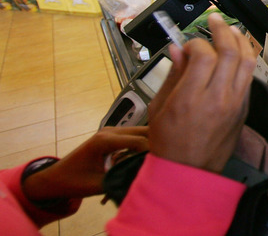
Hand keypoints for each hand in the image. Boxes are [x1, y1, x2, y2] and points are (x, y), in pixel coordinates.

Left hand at [22, 126, 148, 201]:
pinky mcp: (112, 136)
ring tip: (155, 160)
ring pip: (141, 132)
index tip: (160, 166)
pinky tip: (143, 159)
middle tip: (163, 161)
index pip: (139, 141)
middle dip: (156, 145)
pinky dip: (142, 145)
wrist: (55, 178)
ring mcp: (111, 131)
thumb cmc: (74, 182)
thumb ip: (123, 177)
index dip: (152, 153)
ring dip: (149, 144)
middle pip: (143, 131)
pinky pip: (134, 136)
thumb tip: (146, 176)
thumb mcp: (99, 184)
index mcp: (105, 140)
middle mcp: (110, 130)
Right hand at [148, 13, 255, 172]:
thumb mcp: (159, 106)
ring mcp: (235, 104)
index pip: (203, 53)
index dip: (196, 42)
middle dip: (224, 30)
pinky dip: (246, 60)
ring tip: (233, 30)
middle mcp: (217, 98)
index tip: (188, 45)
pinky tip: (239, 53)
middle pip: (231, 52)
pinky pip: (250, 77)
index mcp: (191, 97)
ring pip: (248, 62)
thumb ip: (173, 74)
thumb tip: (177, 48)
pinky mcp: (244, 109)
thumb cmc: (169, 142)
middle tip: (216, 20)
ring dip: (242, 41)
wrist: (188, 172)